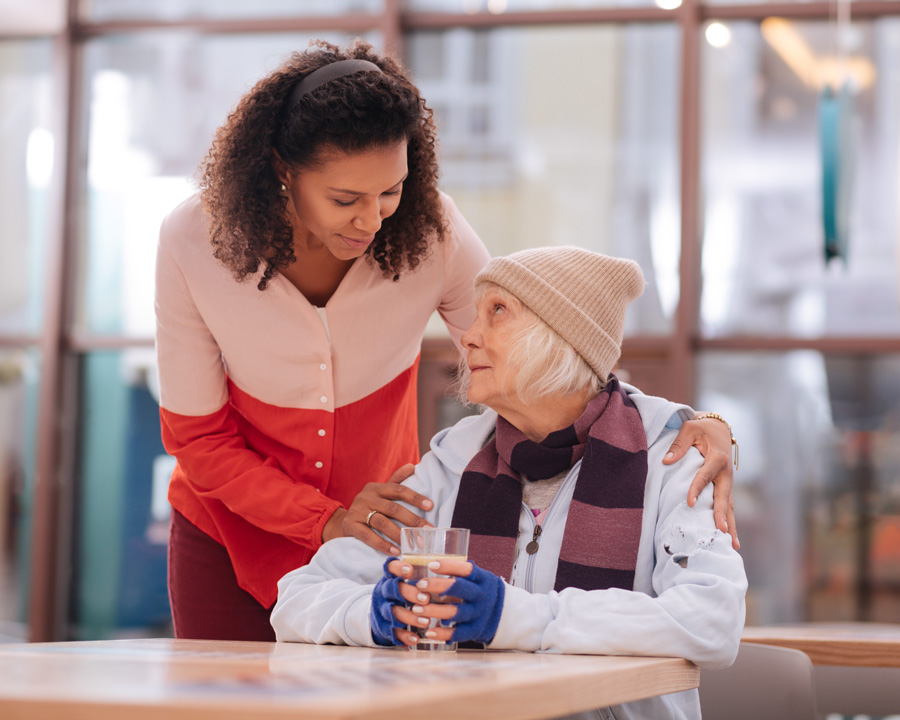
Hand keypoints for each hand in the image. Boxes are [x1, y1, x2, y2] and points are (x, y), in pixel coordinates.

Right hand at [322, 464, 433, 554]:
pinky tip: (395, 551)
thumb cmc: (368, 508)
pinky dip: (382, 544)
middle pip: (392, 508)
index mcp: (376, 488)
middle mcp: (366, 497)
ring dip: (399, 534)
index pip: (398, 489)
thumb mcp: (380, 493)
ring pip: (382, 522)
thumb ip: (395, 480)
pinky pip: (368, 536)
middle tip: (427, 531)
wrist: (341, 523)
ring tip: (413, 544)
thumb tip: (412, 466)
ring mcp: (357, 511)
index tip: (431, 506)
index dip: (415, 497)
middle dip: (412, 520)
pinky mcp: (350, 526)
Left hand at [385, 558, 503, 646]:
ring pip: (455, 612)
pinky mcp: (476, 630)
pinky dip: (443, 634)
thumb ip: (460, 573)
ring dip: (434, 610)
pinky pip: (458, 633)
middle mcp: (482, 595)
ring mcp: (479, 613)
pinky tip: (428, 632)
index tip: (431, 564)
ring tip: (416, 609)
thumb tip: (429, 564)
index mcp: (482, 578)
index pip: (467, 569)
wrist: (506, 614)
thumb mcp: (479, 578)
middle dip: (438, 586)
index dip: (449, 566)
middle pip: (460, 588)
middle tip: (420, 584)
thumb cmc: (483, 591)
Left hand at [664, 415, 738, 549]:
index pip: (705, 476)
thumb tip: (666, 461)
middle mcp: (725, 473)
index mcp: (717, 458)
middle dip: (721, 514)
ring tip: (733, 545)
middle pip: (723, 497)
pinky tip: (730, 539)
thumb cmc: (702, 429)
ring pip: (729, 506)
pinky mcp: (726, 488)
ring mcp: (727, 482)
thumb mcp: (689, 429)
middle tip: (720, 530)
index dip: (698, 489)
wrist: (720, 429)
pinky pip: (727, 506)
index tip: (691, 503)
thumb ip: (679, 444)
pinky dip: (729, 521)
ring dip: (731, 525)